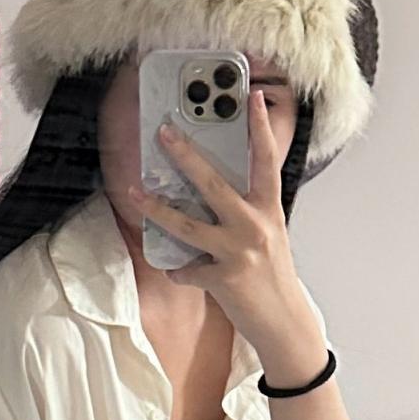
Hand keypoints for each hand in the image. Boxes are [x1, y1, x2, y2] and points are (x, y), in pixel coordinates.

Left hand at [140, 93, 326, 376]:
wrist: (284, 322)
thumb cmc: (272, 275)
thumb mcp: (267, 234)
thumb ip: (246, 211)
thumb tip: (207, 190)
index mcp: (269, 209)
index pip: (265, 160)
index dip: (260, 128)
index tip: (253, 97)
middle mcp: (255, 226)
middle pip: (213, 183)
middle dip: (185, 155)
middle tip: (163, 132)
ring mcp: (238, 253)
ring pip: (187, 225)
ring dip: (155, 209)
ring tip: (134, 193)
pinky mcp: (223, 279)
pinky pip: (186, 269)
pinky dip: (179, 270)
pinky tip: (179, 272)